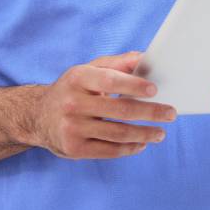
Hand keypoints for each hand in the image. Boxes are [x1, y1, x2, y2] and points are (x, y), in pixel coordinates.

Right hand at [30, 52, 176, 159]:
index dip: (134, 85)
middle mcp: (72, 103)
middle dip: (150, 112)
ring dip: (144, 134)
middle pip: (120, 109)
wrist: (37, 116)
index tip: (155, 90)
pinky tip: (141, 144)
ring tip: (161, 133)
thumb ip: (118, 63)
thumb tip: (146, 58)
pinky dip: (129, 148)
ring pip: (118, 133)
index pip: (110, 80)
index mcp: (78, 78)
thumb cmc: (73, 89)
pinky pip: (108, 151)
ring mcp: (72, 128)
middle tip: (171, 113)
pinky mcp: (73, 149)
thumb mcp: (89, 70)